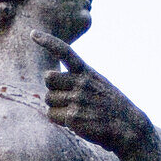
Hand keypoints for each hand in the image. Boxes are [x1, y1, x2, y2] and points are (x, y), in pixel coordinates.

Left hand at [31, 29, 154, 159]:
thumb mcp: (98, 84)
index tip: (32, 33)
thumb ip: (76, 78)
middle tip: (67, 98)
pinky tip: (78, 122)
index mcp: (87, 72)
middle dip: (53, 88)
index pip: (65, 52)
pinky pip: (52, 116)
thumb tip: (49, 77)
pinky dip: (60, 121)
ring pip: (48, 99)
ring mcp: (77, 99)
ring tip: (76, 112)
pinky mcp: (73, 117)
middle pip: (48, 79)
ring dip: (56, 107)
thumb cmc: (109, 107)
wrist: (128, 127)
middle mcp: (81, 83)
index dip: (47, 42)